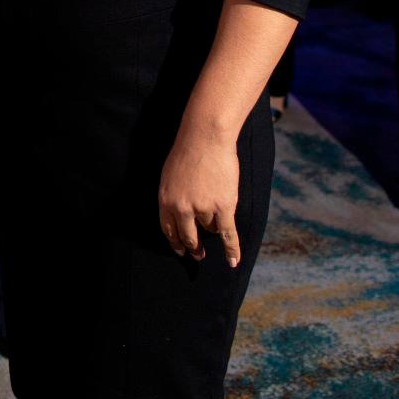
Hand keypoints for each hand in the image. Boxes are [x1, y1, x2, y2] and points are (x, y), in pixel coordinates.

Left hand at [157, 130, 241, 267]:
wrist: (206, 138)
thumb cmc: (188, 150)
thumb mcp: (169, 174)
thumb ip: (173, 195)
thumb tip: (177, 212)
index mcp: (165, 199)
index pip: (168, 229)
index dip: (175, 242)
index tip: (180, 250)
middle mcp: (182, 208)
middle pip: (187, 236)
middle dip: (192, 248)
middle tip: (197, 255)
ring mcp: (202, 208)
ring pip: (209, 228)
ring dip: (213, 224)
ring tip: (217, 211)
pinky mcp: (223, 207)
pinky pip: (227, 234)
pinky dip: (231, 250)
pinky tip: (233, 261)